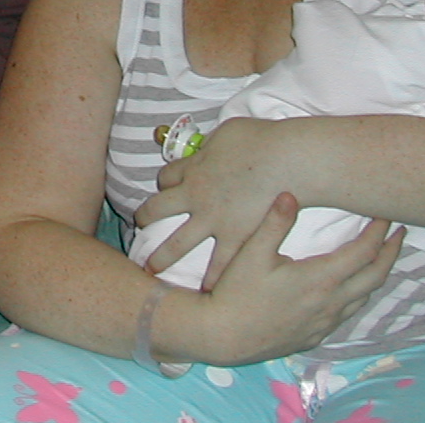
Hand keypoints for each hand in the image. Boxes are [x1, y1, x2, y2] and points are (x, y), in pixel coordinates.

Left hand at [136, 116, 291, 286]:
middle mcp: (195, 195)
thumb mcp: (226, 132)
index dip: (165, 182)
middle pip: (158, 208)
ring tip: (150, 269)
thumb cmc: (260, 139)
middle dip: (145, 217)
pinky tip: (205, 292)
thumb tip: (208, 149)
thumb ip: (212, 145)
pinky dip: (211, 278)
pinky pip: (218, 263)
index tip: (166, 187)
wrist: (286, 160)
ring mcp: (212, 219)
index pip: (167, 176)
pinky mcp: (234, 238)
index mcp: (193, 168)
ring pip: (177, 242)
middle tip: (138, 227)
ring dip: (162, 256)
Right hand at [173, 192, 403, 365]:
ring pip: (364, 297)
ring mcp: (326, 323)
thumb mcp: (252, 252)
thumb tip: (291, 194)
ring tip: (379, 257)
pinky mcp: (316, 336)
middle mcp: (332, 303)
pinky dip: (358, 294)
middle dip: (391, 252)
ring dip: (377, 274)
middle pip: (376, 276)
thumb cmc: (236, 292)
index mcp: (321, 279)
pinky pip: (348, 312)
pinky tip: (349, 288)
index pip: (364, 252)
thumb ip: (275, 222)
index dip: (379, 231)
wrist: (224, 336)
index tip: (387, 215)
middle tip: (400, 233)